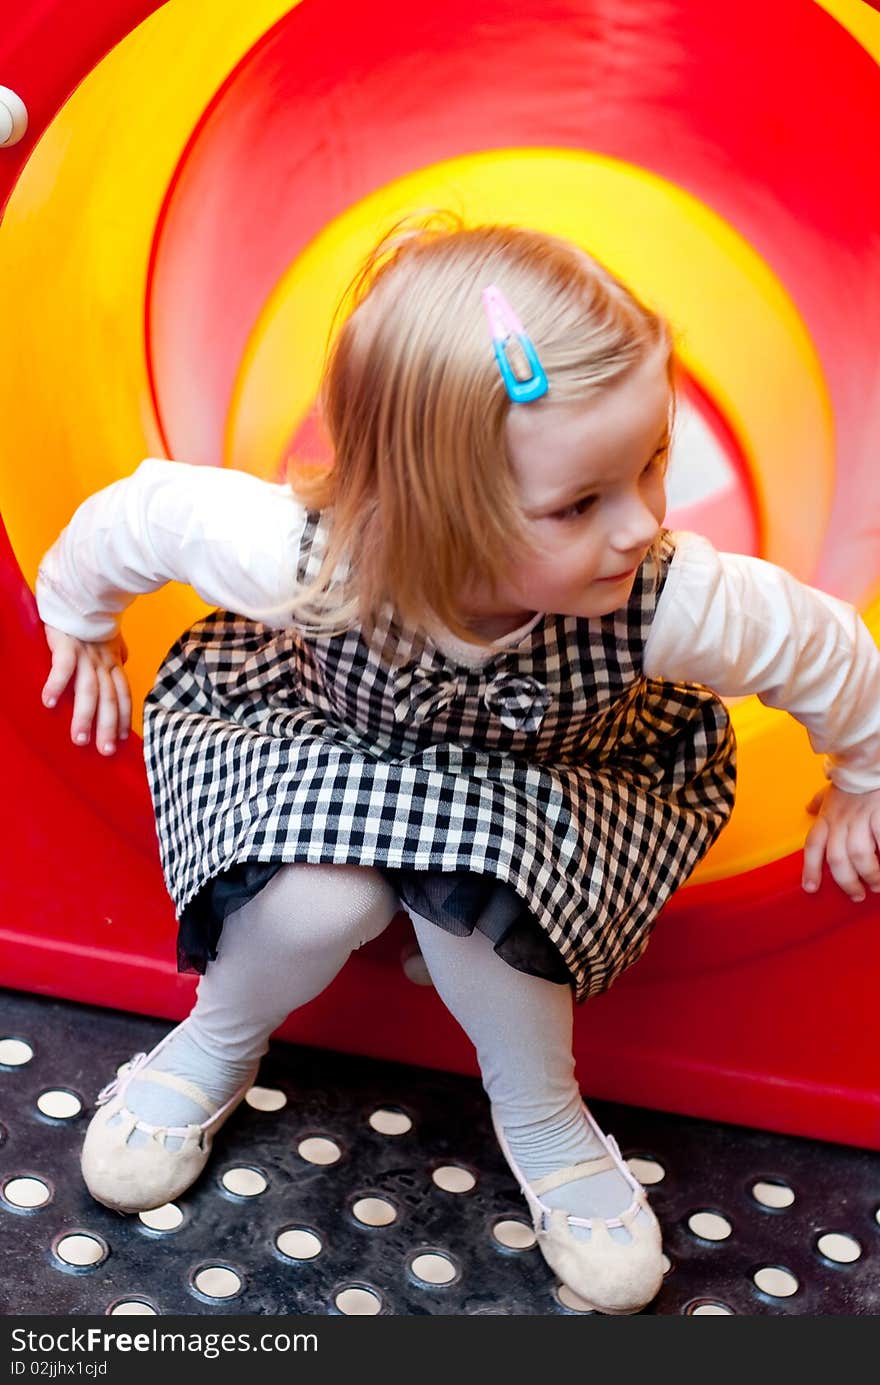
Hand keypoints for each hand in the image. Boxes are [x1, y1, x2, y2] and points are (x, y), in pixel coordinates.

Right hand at [41, 624, 131, 755]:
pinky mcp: (66, 645)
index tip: (123, 739)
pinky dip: (57, 685)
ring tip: (79, 739)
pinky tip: (49, 703)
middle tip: (105, 751)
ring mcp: (85, 655)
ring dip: (85, 716)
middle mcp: (102, 662)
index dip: (124, 716)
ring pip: (88, 690)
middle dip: (108, 726)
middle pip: (108, 699)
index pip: (122, 694)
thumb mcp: (109, 638)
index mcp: (112, 662)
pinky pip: (62, 667)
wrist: (80, 592)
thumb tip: (122, 662)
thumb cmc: (90, 619)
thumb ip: (115, 653)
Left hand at [802, 783, 879, 901]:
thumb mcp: (832, 789)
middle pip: (837, 858)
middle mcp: (840, 821)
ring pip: (859, 854)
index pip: (813, 846)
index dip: (809, 868)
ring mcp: (861, 818)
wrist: (869, 763)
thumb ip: (820, 801)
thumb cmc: (854, 779)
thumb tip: (808, 808)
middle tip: (857, 895)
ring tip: (877, 885)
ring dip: (869, 874)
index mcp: (827, 817)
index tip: (810, 888)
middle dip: (846, 882)